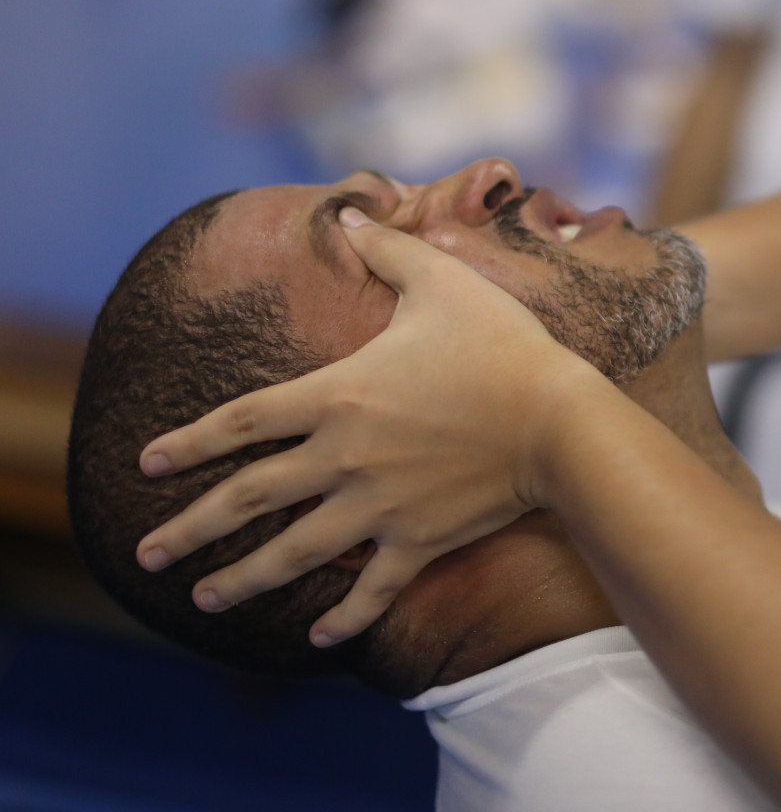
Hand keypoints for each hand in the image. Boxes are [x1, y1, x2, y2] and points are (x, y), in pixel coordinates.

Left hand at [135, 210, 624, 645]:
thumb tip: (352, 214)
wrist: (561, 422)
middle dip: (190, 529)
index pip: (244, 421)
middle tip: (145, 555)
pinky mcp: (419, 540)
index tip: (148, 464)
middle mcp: (345, 457)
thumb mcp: (444, 282)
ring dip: (243, 579)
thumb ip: (391, 250)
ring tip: (204, 599)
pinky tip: (317, 638)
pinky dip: (345, 618)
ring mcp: (379, 506)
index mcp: (340, 395)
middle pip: (249, 498)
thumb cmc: (504, 346)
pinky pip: (372, 589)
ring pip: (295, 553)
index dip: (191, 442)